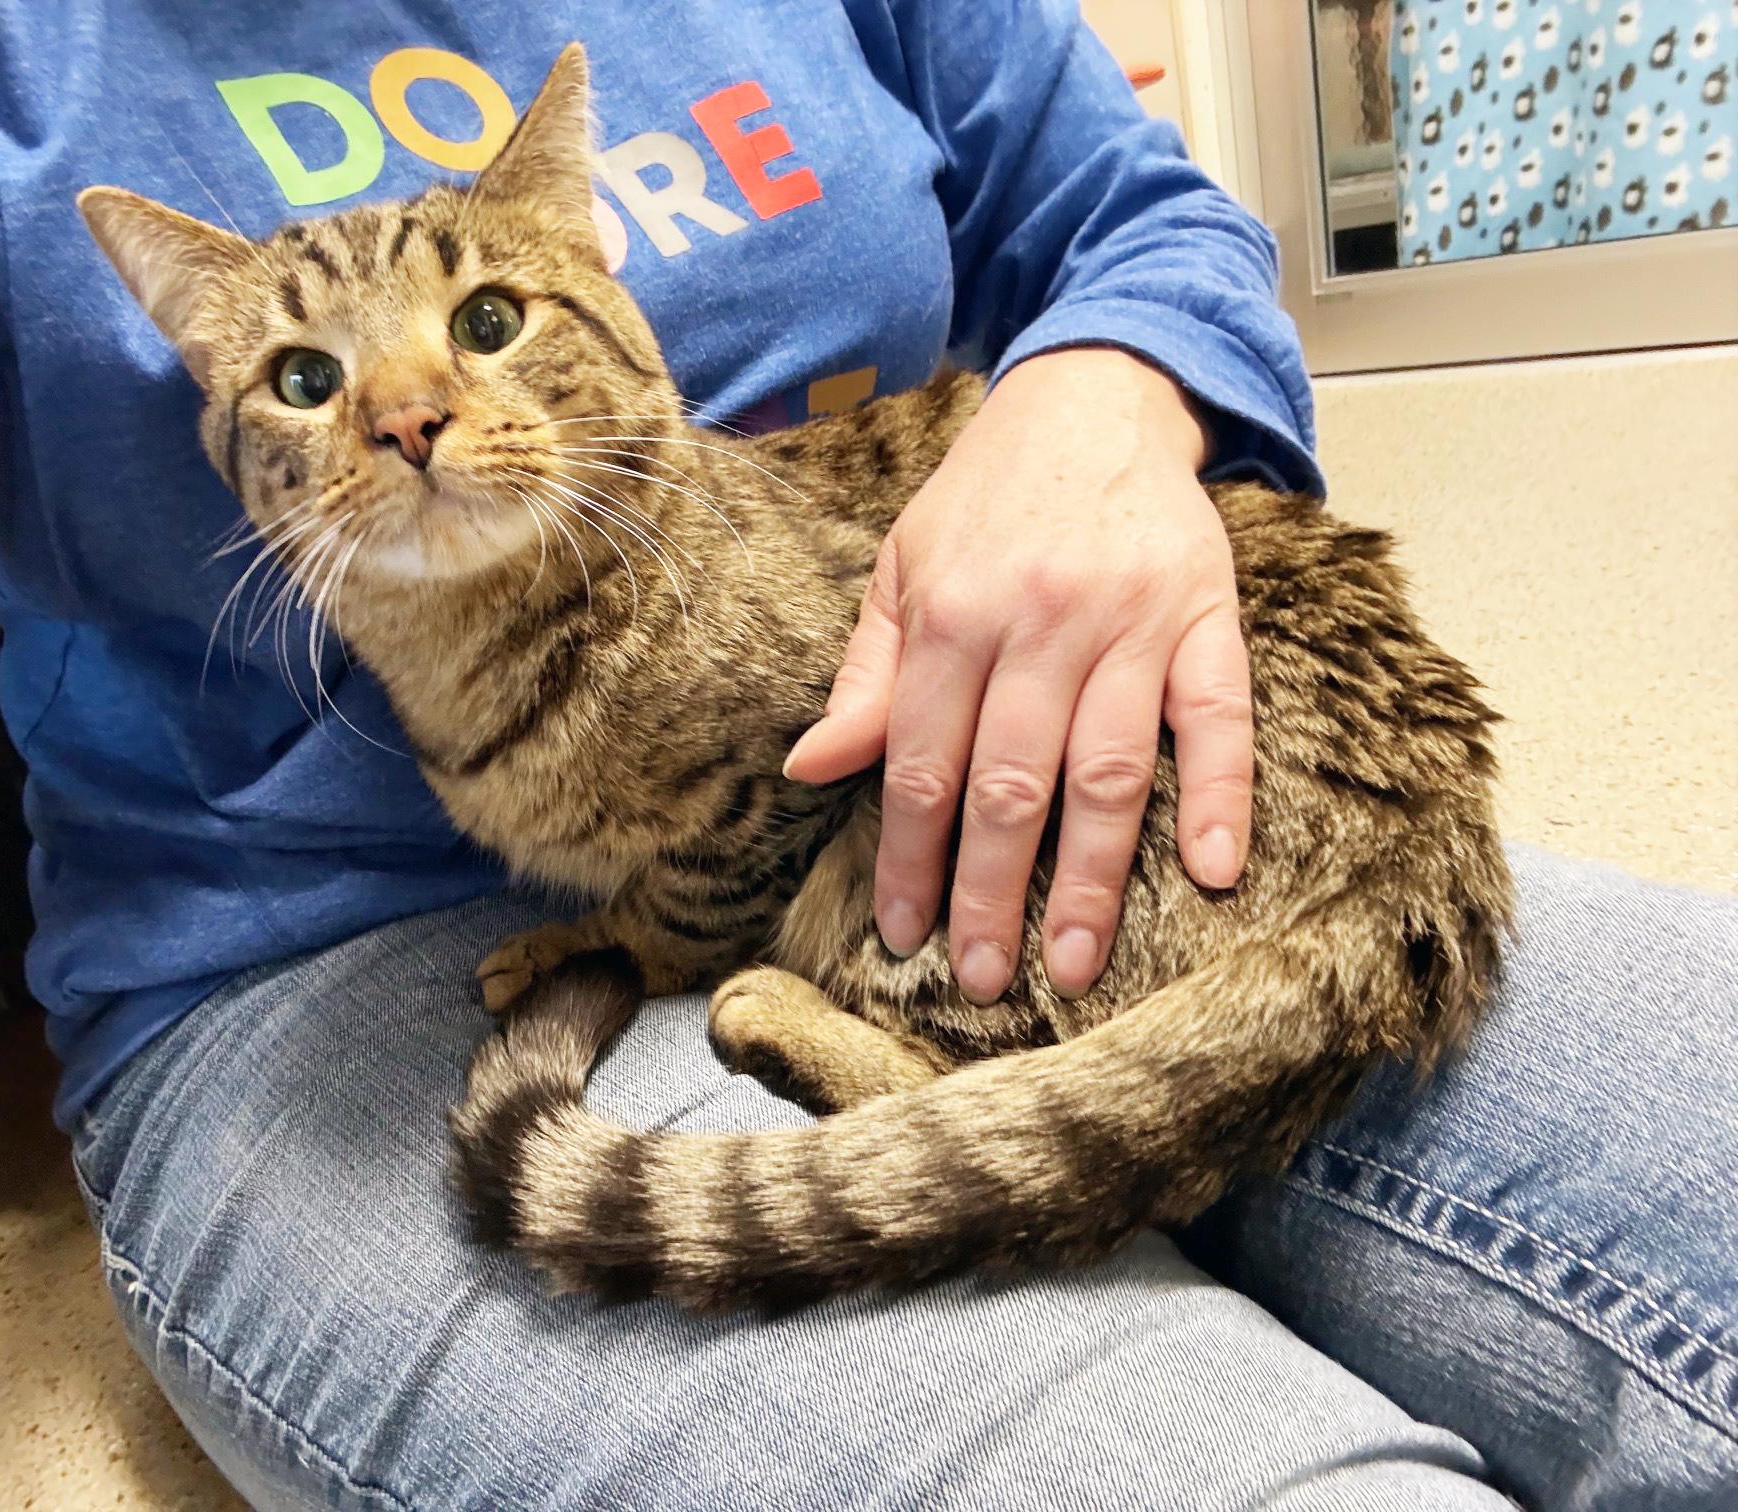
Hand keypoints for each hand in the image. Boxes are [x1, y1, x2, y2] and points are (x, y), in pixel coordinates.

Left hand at [783, 348, 1251, 1001]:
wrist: (1092, 397)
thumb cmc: (985, 500)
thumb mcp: (901, 569)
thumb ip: (865, 676)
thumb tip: (811, 770)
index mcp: (951, 615)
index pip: (924, 766)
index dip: (912, 860)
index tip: (905, 935)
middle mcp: (1039, 623)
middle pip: (1010, 786)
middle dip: (991, 894)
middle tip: (982, 980)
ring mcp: (1131, 622)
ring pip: (1107, 772)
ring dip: (1093, 879)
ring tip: (1077, 964)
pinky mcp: (1207, 614)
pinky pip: (1220, 716)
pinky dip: (1221, 795)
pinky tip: (1214, 872)